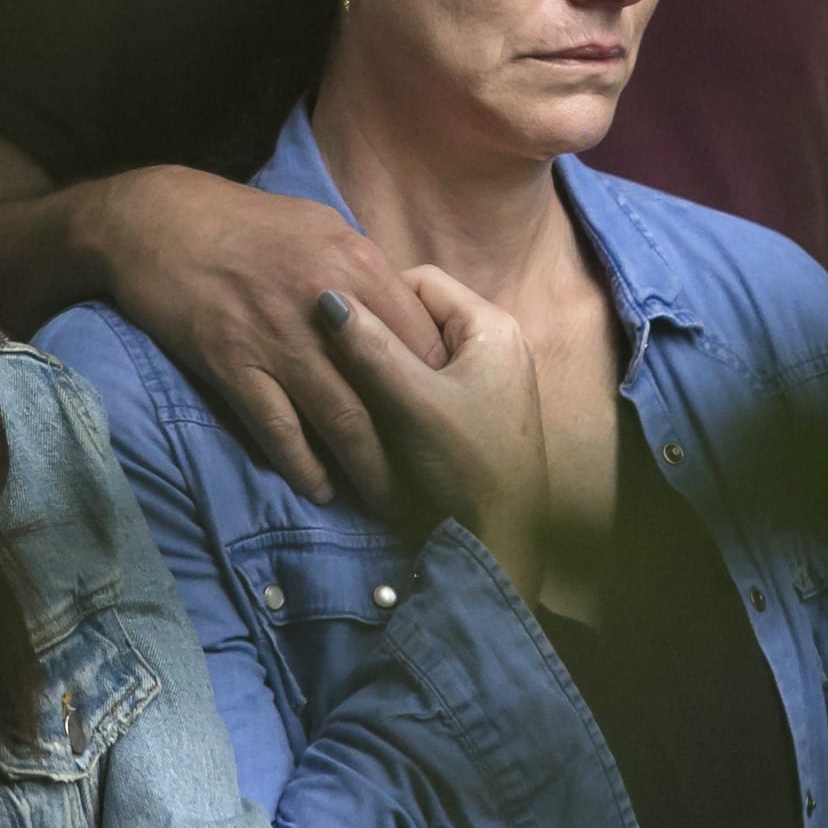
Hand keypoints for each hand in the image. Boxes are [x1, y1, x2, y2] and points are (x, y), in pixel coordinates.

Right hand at [96, 167, 445, 509]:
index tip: (452, 413)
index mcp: (358, 264)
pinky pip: (277, 427)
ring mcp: (280, 339)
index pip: (420, 335)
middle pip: (388, 383)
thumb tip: (398, 312)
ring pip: (339, 416)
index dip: (439, 380)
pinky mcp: (235, 365)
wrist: (162, 221)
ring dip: (365, 463)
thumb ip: (364, 271)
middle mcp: (328, 305)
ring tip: (384, 496)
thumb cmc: (247, 220)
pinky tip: (319, 488)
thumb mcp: (322, 226)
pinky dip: (301, 464)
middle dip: (413, 434)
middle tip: (430, 472)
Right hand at [317, 266, 548, 596]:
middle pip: (418, 317)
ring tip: (342, 385)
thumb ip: (372, 349)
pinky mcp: (471, 413)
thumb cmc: (462, 467)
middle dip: (376, 335)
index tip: (333, 322)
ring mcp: (484, 379)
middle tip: (331, 354)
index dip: (375, 296)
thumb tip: (328, 297)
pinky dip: (394, 392)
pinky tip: (365, 414)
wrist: (498, 546)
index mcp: (489, 326)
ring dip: (380, 367)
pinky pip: (424, 383)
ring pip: (417, 352)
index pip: (421, 281)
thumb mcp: (413, 404)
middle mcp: (492, 343)